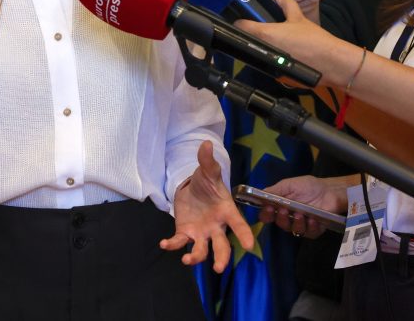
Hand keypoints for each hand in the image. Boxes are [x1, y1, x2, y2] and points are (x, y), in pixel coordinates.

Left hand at [161, 141, 253, 272]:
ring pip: (202, 250)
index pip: (238, 224)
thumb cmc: (207, 183)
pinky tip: (164, 244)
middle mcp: (216, 226)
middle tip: (219, 268)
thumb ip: (207, 161)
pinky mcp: (186, 233)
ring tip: (187, 259)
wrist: (193, 189)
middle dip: (222, 257)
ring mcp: (201, 232)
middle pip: (222, 245)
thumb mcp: (208, 171)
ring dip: (195, 257)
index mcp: (226, 211)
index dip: (244, 235)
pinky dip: (172, 244)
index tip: (249, 246)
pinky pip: (180, 241)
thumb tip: (206, 144)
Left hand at [236, 0, 342, 83]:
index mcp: (265, 34)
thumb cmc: (314, 39)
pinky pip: (271, 64)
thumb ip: (287, 5)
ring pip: (260, 53)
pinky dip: (275, 58)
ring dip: (264, 46)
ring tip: (276, 40)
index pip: (241, 27)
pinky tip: (286, 53)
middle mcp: (263, 51)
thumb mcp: (299, 18)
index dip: (240, 21)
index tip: (243, 18)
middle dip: (253, 34)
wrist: (331, 62)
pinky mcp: (278, 77)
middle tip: (262, 27)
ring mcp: (269, 66)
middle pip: (249, 41)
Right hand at [257, 175, 347, 238]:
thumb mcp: (289, 185)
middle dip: (281, 218)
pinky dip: (310, 227)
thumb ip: (274, 191)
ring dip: (296, 223)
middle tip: (284, 210)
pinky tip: (313, 219)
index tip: (268, 208)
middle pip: (279, 224)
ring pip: (293, 230)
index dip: (266, 214)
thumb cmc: (308, 186)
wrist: (329, 190)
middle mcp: (288, 218)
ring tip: (300, 214)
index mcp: (280, 206)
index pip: (268, 215)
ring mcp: (301, 225)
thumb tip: (258, 195)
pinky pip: (309, 233)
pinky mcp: (313, 231)